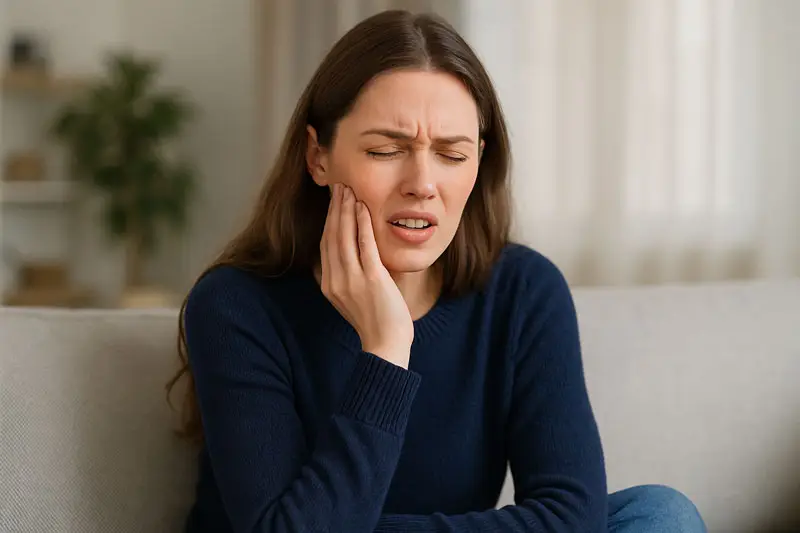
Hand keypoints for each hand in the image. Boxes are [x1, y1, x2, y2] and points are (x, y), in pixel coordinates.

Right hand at [320, 183, 413, 367]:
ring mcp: (353, 280)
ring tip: (349, 191)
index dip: (328, 221)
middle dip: (335, 209)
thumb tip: (340, 260)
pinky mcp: (372, 280)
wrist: (386, 344)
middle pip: (332, 237)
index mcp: (329, 285)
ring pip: (345, 237)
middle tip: (338, 187)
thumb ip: (343, 279)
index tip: (333, 202)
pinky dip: (362, 225)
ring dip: (346, 211)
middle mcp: (336, 281)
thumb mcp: (350, 299)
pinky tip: (363, 208)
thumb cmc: (374, 322)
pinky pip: (365, 246)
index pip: (325, 245)